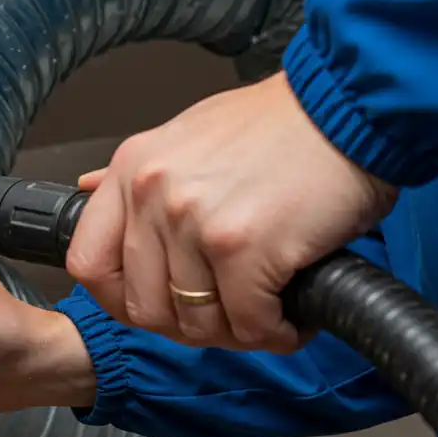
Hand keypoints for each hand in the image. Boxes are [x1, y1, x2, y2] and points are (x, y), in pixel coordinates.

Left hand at [68, 73, 396, 352]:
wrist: (349, 104)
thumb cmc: (282, 123)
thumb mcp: (188, 136)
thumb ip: (140, 176)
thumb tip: (90, 191)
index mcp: (132, 168)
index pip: (88, 262)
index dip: (120, 300)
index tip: (156, 306)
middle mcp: (153, 195)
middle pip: (144, 306)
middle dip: (189, 325)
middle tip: (229, 317)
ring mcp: (194, 223)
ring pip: (197, 323)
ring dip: (238, 332)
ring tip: (268, 314)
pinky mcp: (244, 248)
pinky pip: (249, 323)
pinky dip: (276, 332)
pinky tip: (294, 317)